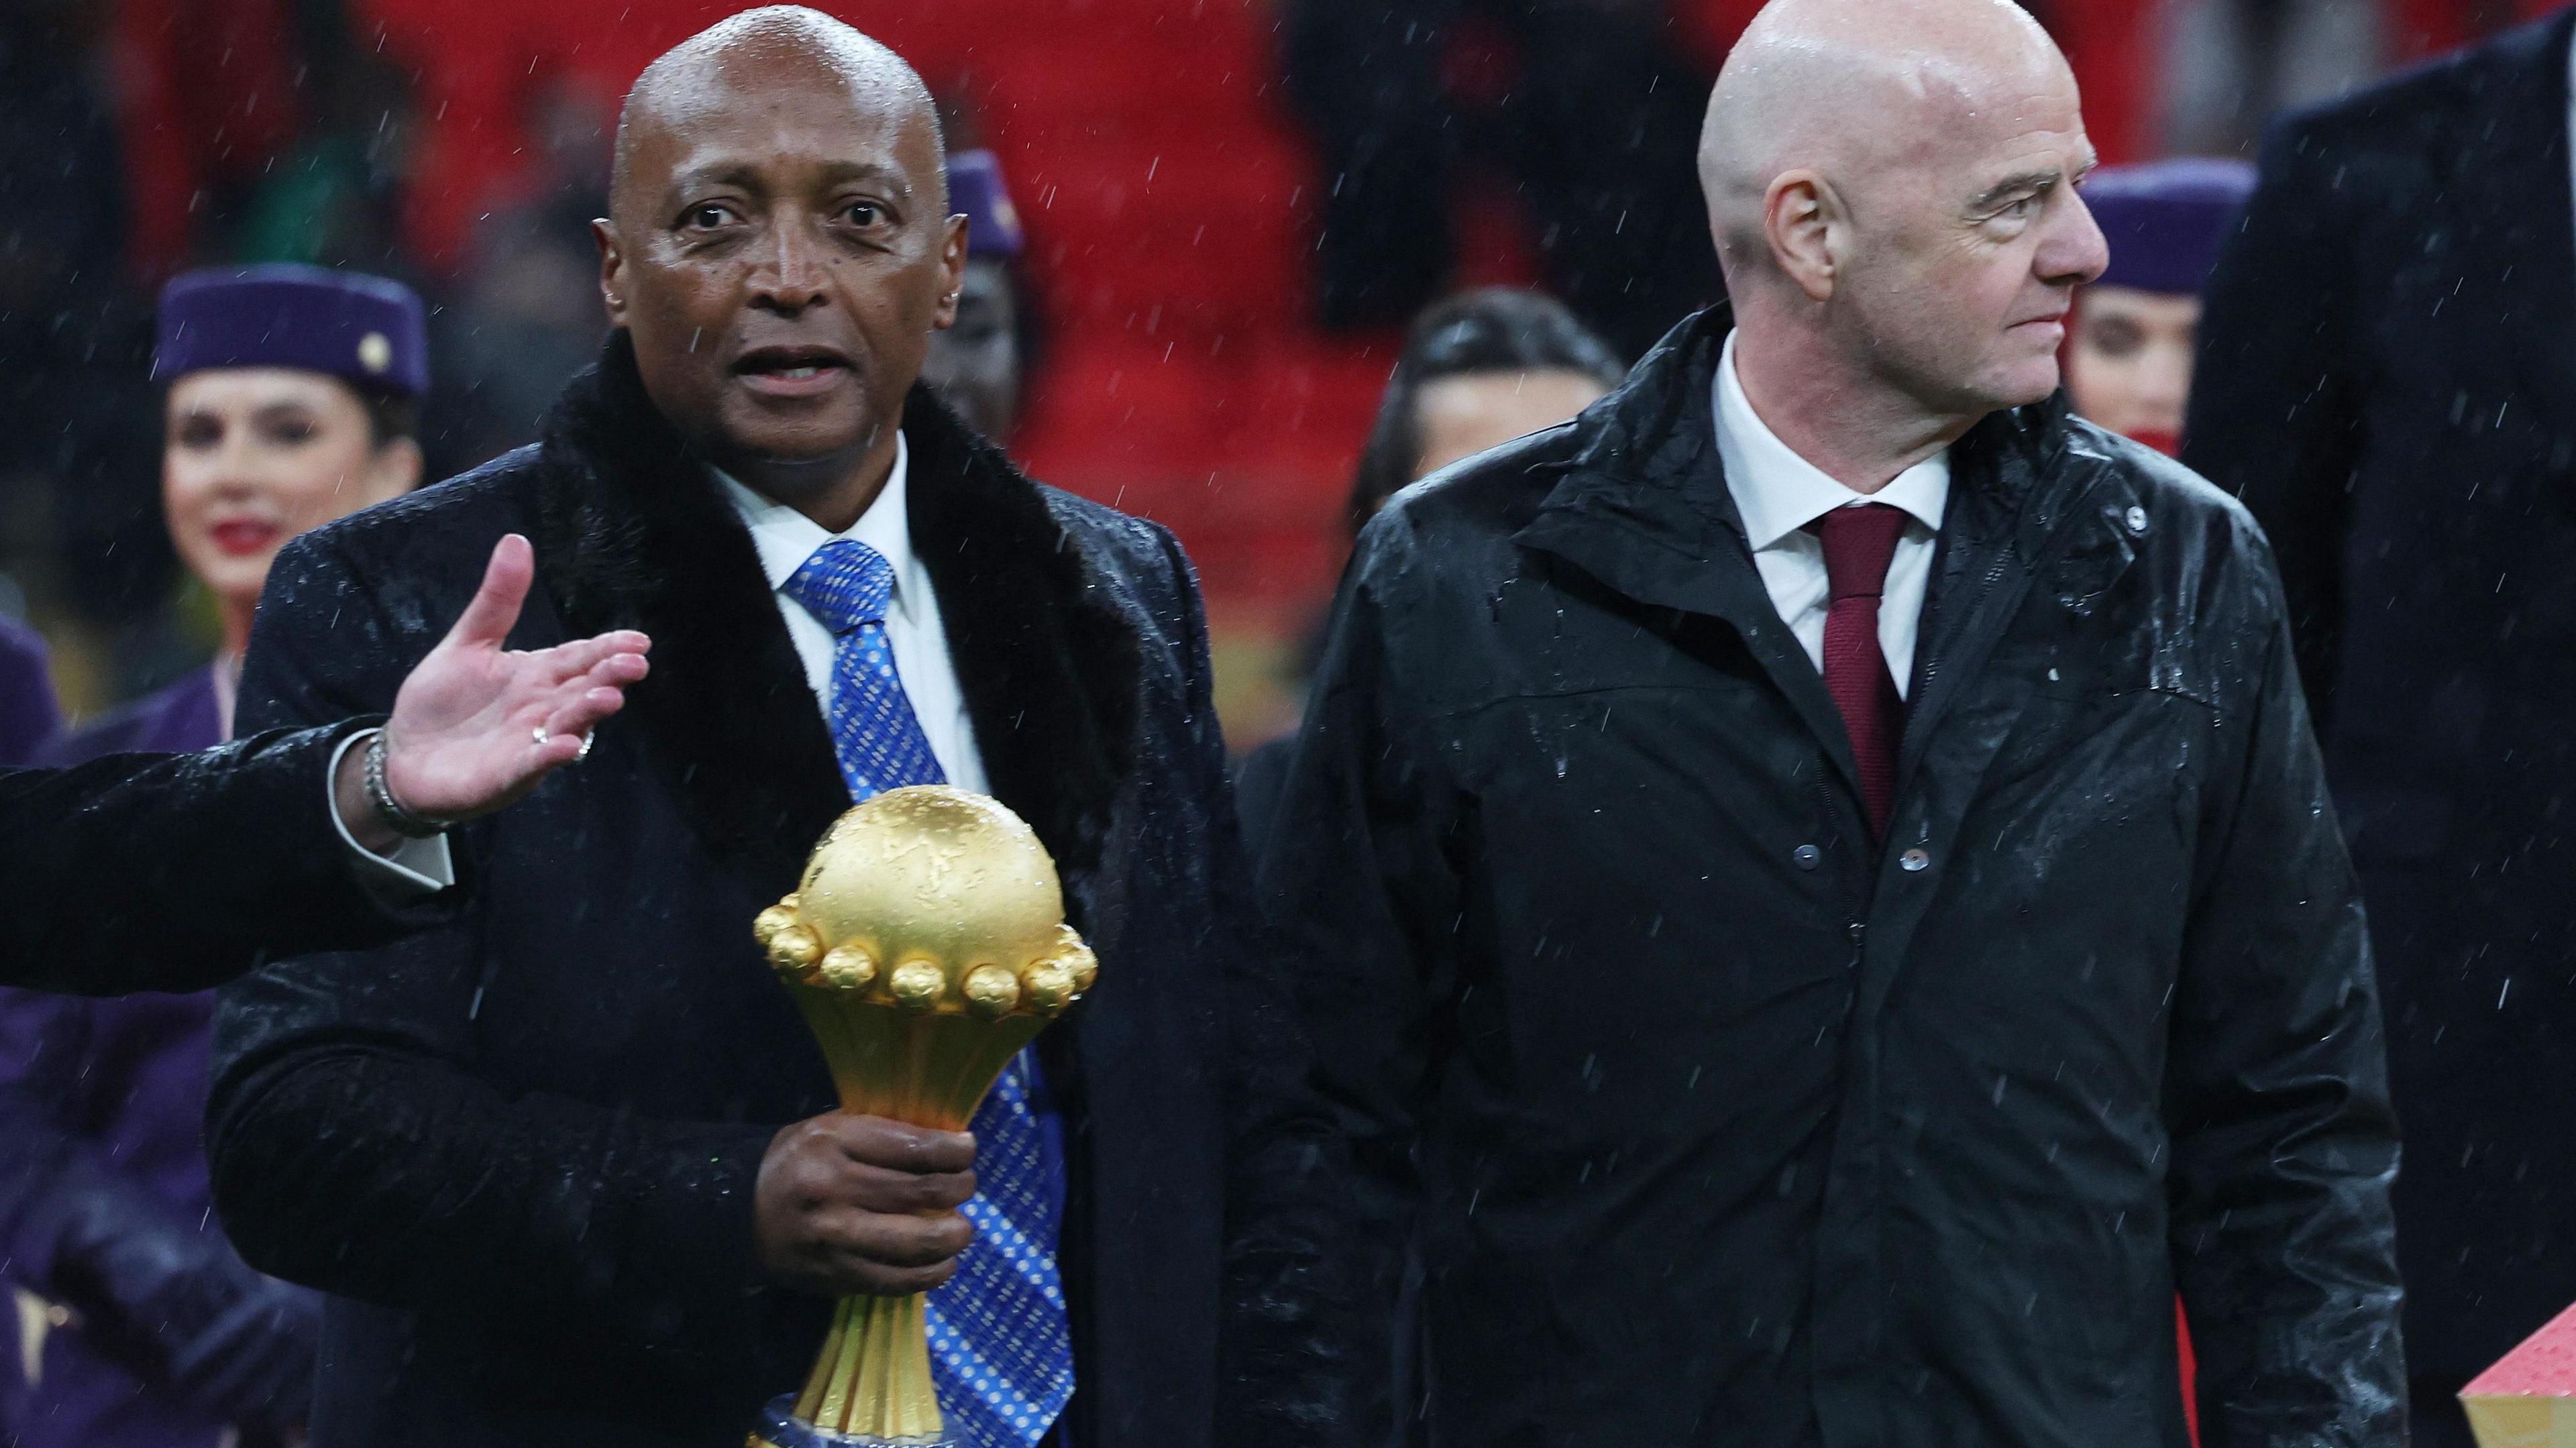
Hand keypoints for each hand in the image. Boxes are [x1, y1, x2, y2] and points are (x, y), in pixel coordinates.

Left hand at [333, 534, 649, 847]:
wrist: (404, 756)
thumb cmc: (441, 702)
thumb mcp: (468, 642)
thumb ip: (498, 600)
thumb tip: (517, 540)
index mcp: (537, 675)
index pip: (579, 657)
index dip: (608, 649)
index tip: (638, 640)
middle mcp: (542, 709)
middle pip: (583, 690)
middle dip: (610, 678)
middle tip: (634, 665)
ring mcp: (529, 744)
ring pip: (568, 726)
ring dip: (588, 714)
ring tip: (608, 698)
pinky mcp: (507, 776)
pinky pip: (533, 765)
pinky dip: (550, 756)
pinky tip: (566, 746)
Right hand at [755, 1113, 978, 1297]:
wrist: (737, 1214)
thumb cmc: (796, 1163)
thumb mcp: (830, 1130)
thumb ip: (882, 1135)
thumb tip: (948, 1145)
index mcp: (834, 1144)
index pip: (913, 1147)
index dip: (954, 1151)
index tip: (968, 1150)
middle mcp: (835, 1190)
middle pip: (923, 1192)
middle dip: (960, 1188)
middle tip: (967, 1186)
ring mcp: (835, 1239)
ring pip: (917, 1241)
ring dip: (954, 1236)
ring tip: (962, 1230)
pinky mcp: (835, 1277)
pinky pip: (896, 1280)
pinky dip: (930, 1274)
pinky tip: (944, 1264)